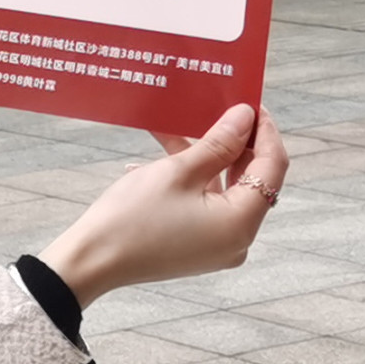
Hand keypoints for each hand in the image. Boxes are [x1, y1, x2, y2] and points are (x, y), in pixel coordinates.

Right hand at [39, 105, 288, 304]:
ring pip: (225, 189)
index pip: (273, 168)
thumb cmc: (132, 218)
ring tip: (184, 127)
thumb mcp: (178, 171)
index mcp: (241, 223)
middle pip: (252, 180)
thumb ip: (218, 142)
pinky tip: (164, 157)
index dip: (266, 132)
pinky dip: (194, 180)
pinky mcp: (198, 246)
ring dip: (209, 157)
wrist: (91, 261)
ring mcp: (218, 246)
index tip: (252, 103)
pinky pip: (207, 204)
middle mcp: (238, 239)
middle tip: (222, 109)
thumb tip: (245, 117)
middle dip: (236, 142)